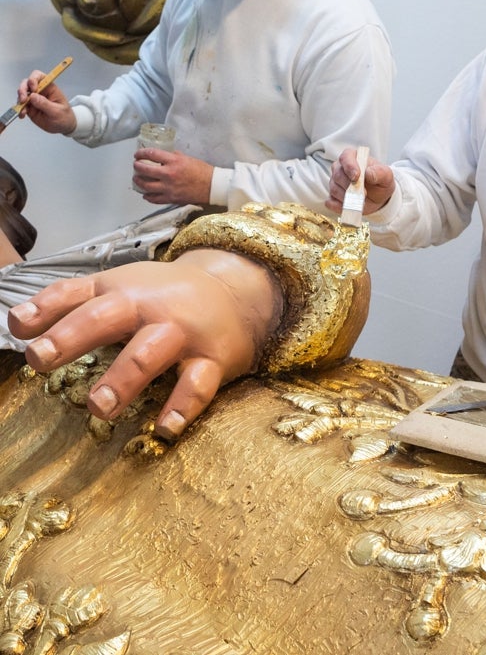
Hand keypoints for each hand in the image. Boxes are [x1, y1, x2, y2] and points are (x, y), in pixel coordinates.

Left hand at [8, 248, 282, 439]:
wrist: (233, 292)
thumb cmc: (161, 297)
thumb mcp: (117, 288)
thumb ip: (67, 302)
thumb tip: (16, 323)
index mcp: (120, 291)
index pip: (78, 296)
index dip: (47, 310)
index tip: (20, 328)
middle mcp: (148, 309)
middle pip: (108, 317)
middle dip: (74, 336)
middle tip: (41, 359)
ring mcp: (181, 333)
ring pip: (150, 353)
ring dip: (123, 377)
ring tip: (99, 407)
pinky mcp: (212, 359)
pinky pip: (198, 384)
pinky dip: (183, 405)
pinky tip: (166, 428)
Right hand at [17, 70, 76, 133]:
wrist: (63, 127)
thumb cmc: (64, 117)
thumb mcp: (57, 111)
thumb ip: (45, 104)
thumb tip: (33, 96)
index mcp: (49, 88)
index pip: (39, 76)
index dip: (33, 79)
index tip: (33, 89)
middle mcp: (40, 91)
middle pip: (26, 83)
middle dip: (23, 89)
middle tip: (24, 100)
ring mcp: (33, 99)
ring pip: (22, 93)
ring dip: (20, 100)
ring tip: (24, 110)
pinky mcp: (29, 107)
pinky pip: (21, 105)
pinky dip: (19, 109)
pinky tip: (22, 114)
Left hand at [133, 149, 213, 204]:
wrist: (212, 186)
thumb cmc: (202, 171)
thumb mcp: (187, 158)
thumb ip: (174, 157)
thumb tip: (164, 157)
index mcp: (174, 161)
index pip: (151, 154)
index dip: (141, 153)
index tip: (138, 154)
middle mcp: (169, 174)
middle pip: (145, 170)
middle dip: (137, 166)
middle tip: (136, 165)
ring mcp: (169, 188)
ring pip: (146, 186)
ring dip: (139, 181)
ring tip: (137, 179)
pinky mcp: (171, 198)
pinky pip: (154, 199)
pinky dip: (148, 196)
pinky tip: (146, 194)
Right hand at [326, 147, 394, 214]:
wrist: (378, 197)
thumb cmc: (380, 181)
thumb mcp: (386, 176)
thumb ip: (379, 172)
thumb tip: (368, 173)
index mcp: (353, 157)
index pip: (346, 157)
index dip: (349, 166)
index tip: (356, 176)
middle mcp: (340, 168)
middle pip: (338, 175)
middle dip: (350, 186)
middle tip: (364, 194)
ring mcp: (335, 183)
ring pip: (335, 189)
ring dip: (348, 197)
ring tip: (361, 201)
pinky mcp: (333, 197)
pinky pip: (331, 202)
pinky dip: (340, 206)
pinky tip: (351, 206)